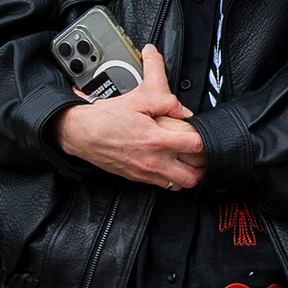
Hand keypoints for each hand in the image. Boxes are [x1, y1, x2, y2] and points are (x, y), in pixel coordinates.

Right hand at [52, 45, 207, 188]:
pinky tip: (168, 165)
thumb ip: (166, 102)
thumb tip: (184, 110)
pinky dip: (170, 179)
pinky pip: (162, 186)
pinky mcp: (136, 178)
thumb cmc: (107, 117)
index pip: (196, 146)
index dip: (205, 140)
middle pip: (193, 177)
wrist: (81, 134)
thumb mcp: (138, 101)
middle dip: (201, 166)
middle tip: (201, 154)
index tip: (204, 135)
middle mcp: (154, 161)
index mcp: (157, 140)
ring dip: (186, 175)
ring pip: (178, 186)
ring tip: (186, 162)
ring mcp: (145, 173)